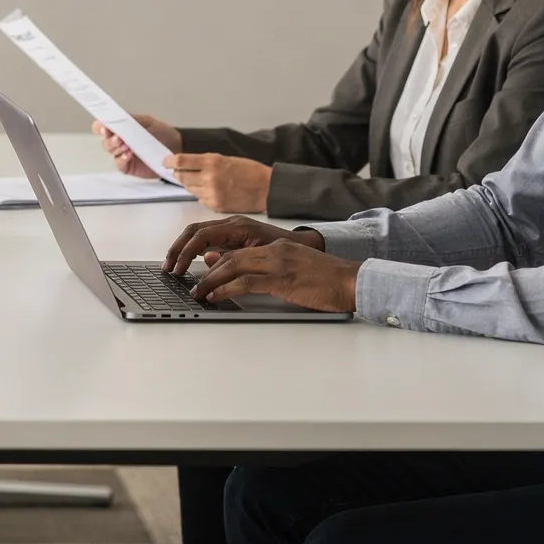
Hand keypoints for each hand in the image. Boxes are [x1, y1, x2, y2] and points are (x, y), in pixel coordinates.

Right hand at [92, 113, 182, 177]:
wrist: (177, 147)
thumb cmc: (163, 133)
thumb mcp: (146, 121)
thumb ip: (130, 120)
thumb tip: (115, 119)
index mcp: (122, 129)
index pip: (103, 127)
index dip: (100, 127)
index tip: (104, 127)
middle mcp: (120, 142)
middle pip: (105, 141)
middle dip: (109, 139)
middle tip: (118, 138)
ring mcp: (123, 155)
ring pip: (110, 152)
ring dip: (115, 148)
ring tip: (126, 146)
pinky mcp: (128, 167)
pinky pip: (119, 164)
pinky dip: (121, 159)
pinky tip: (129, 155)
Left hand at [162, 153, 270, 212]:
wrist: (267, 189)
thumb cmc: (250, 172)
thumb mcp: (226, 159)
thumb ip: (206, 162)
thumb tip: (186, 164)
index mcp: (212, 162)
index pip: (181, 161)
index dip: (170, 161)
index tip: (165, 161)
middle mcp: (209, 177)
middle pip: (181, 176)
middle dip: (179, 174)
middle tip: (179, 172)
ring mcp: (212, 193)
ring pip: (190, 189)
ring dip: (191, 184)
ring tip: (202, 180)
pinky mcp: (215, 206)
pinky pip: (200, 199)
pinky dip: (202, 195)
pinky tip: (212, 191)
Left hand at [189, 239, 359, 312]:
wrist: (352, 281)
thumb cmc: (327, 280)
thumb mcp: (294, 268)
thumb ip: (268, 268)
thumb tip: (244, 273)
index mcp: (277, 246)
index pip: (237, 251)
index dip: (214, 262)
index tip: (200, 274)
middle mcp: (274, 250)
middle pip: (229, 256)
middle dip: (205, 270)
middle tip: (191, 284)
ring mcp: (278, 263)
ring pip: (232, 266)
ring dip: (210, 281)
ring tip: (198, 293)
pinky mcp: (282, 279)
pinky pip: (245, 282)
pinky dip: (225, 289)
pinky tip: (215, 297)